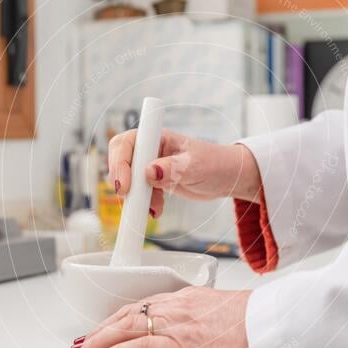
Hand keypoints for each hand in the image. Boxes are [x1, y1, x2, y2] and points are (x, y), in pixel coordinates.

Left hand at [70, 287, 256, 347]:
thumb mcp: (217, 309)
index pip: (140, 306)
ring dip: (99, 340)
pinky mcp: (182, 344)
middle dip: (99, 330)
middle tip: (80, 342)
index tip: (102, 328)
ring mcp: (176, 324)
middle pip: (126, 315)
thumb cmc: (250, 319)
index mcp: (183, 298)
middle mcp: (175, 307)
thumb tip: (188, 325)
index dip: (115, 318)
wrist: (268, 323)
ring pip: (127, 328)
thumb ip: (196, 314)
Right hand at [107, 129, 260, 217]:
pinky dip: (144, 204)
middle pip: (121, 159)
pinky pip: (138, 193)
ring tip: (154, 208)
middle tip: (128, 198)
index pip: (128, 143)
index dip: (120, 162)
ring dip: (135, 197)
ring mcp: (150, 165)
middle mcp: (150, 149)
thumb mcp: (196, 166)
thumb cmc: (216, 164)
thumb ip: (174, 168)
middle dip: (121, 180)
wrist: (226, 178)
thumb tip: (149, 172)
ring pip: (128, 179)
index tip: (125, 185)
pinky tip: (157, 210)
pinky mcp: (154, 181)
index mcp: (158, 137)